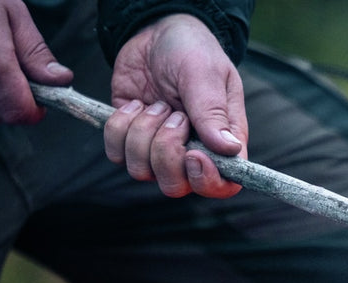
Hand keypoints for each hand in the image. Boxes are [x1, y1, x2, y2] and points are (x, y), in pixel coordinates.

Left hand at [102, 14, 246, 197]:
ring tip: (156, 104)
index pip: (222, 186)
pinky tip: (135, 104)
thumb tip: (231, 150)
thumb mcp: (206, 75)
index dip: (206, 181)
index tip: (193, 154)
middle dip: (165, 152)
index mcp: (222, 144)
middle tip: (172, 114)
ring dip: (142, 133)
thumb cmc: (192, 51)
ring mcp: (158, 149)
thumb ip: (214, 112)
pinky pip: (116, 153)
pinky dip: (120, 127)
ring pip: (141, 171)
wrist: (157, 32)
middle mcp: (192, 153)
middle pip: (175, 186)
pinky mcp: (130, 139)